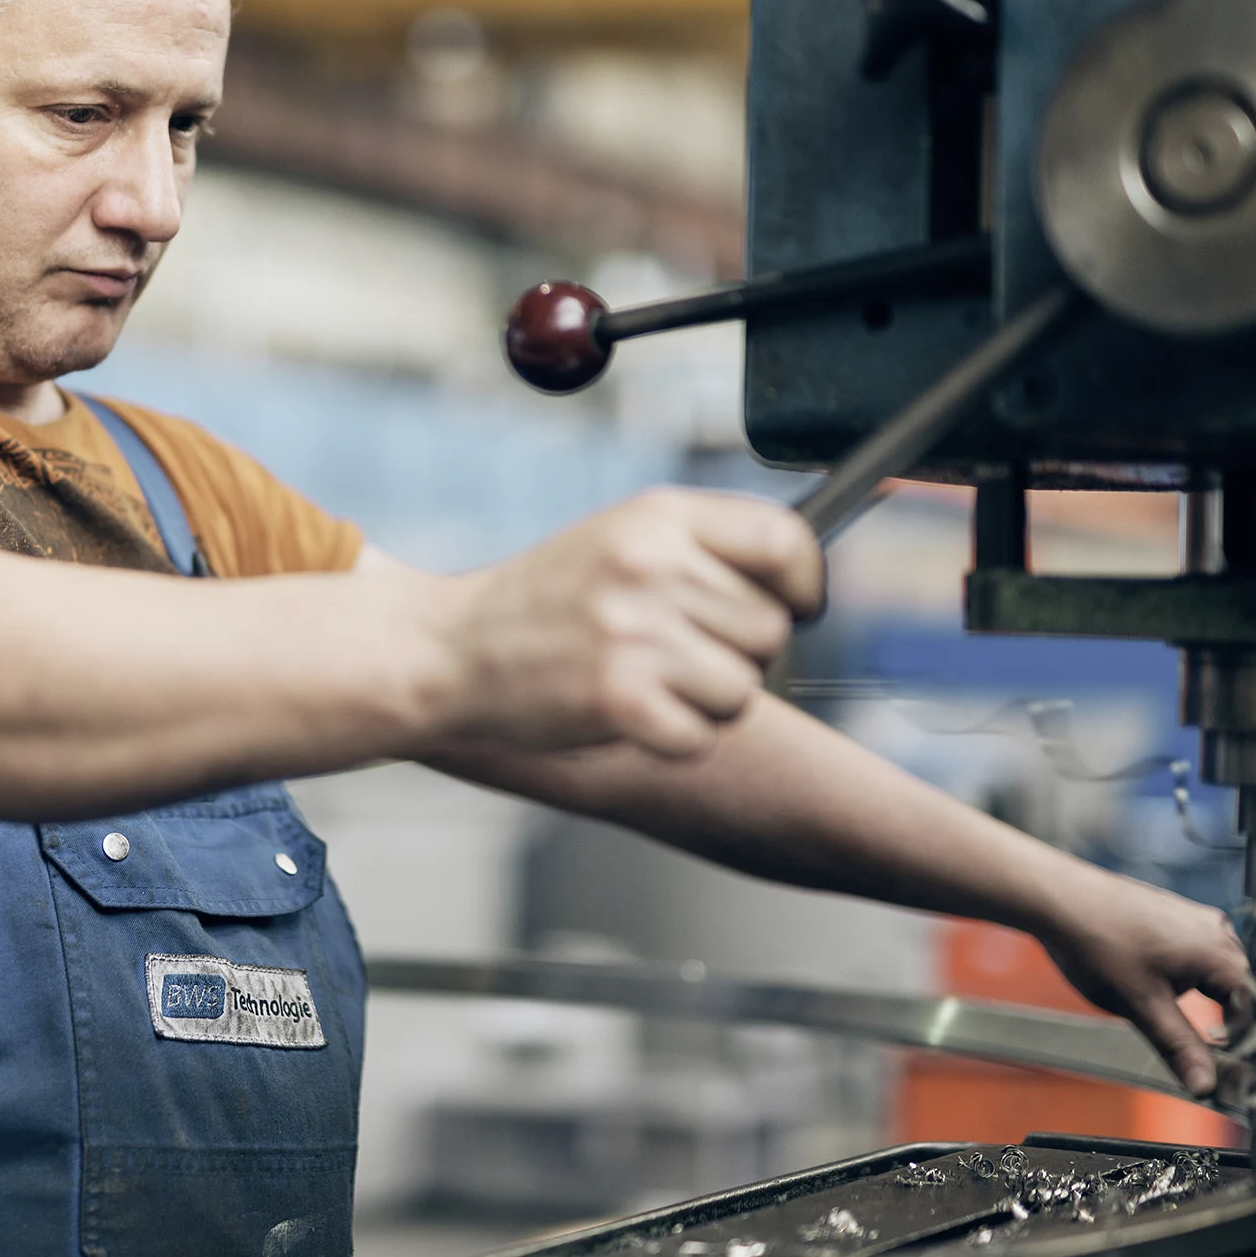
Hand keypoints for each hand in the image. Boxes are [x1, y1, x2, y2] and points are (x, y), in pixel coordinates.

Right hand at [431, 488, 824, 760]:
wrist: (450, 649)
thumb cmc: (547, 601)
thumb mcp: (623, 538)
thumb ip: (704, 548)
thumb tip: (804, 584)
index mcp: (658, 516)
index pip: (785, 541)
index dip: (806, 583)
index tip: (795, 605)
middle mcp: (650, 567)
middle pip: (769, 630)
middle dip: (738, 654)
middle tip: (677, 654)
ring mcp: (633, 634)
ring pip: (742, 689)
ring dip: (706, 701)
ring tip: (647, 681)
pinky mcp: (617, 700)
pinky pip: (701, 737)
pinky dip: (672, 740)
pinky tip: (627, 715)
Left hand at [1035, 869, 1249, 1097]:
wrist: (1059, 900)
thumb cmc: (1098, 945)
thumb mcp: (1143, 1007)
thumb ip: (1181, 1048)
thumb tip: (1208, 1087)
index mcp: (1221, 954)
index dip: (1244, 1047)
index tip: (1228, 1074)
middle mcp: (1218, 931)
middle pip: (1241, 993)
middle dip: (1227, 1026)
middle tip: (1201, 1056)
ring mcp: (1196, 919)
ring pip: (1217, 975)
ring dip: (1207, 1003)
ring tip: (1176, 1022)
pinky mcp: (1175, 916)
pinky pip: (1197, 956)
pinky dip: (1188, 981)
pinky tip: (1159, 990)